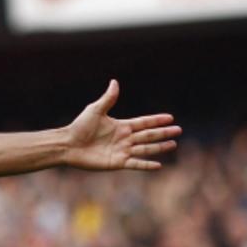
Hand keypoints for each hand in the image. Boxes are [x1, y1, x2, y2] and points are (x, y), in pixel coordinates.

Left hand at [64, 80, 180, 170]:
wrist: (68, 145)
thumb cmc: (79, 127)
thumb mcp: (95, 110)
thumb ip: (108, 99)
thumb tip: (115, 82)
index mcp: (121, 126)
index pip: (143, 122)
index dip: (156, 120)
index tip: (170, 118)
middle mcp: (124, 139)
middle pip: (148, 135)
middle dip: (163, 133)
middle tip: (178, 131)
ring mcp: (122, 151)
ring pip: (145, 149)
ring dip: (159, 147)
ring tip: (173, 145)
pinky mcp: (117, 162)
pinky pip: (135, 164)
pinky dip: (146, 165)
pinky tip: (159, 165)